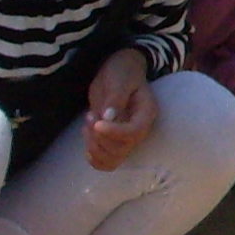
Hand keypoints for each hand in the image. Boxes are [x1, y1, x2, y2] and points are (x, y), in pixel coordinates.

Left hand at [82, 51, 154, 171]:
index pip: (134, 133)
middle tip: (90, 117)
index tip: (96, 123)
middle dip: (99, 138)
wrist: (118, 73)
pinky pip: (106, 162)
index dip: (114, 133)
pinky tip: (88, 138)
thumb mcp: (119, 80)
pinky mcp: (114, 142)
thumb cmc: (122, 72)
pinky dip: (93, 157)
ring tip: (88, 124)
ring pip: (113, 159)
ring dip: (94, 147)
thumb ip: (116, 98)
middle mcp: (139, 130)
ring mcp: (127, 138)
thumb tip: (109, 117)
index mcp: (146, 113)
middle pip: (122, 149)